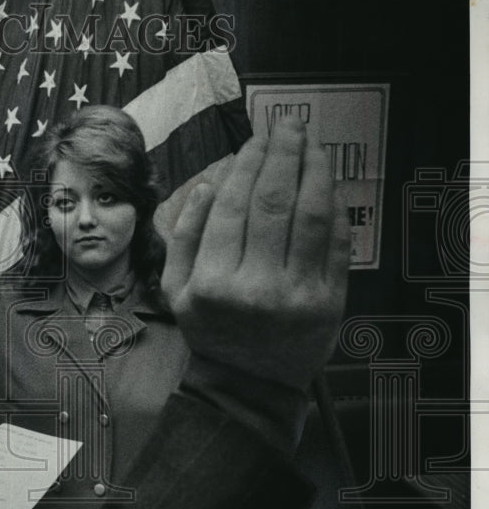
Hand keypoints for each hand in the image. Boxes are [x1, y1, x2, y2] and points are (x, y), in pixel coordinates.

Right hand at [162, 113, 349, 390]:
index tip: (257, 137)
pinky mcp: (328, 301)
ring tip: (311, 144)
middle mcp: (255, 286)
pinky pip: (335, 243)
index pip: (234, 205)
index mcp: (212, 281)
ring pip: (311, 216)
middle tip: (288, 125)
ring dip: (314, 171)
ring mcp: (297, 294)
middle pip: (274, 202)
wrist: (247, 382)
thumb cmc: (208, 328)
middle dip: (283, 154)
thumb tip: (209, 183)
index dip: (248, 163)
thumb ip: (183, 234)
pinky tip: (327, 182)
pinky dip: (334, 206)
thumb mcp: (174, 288)